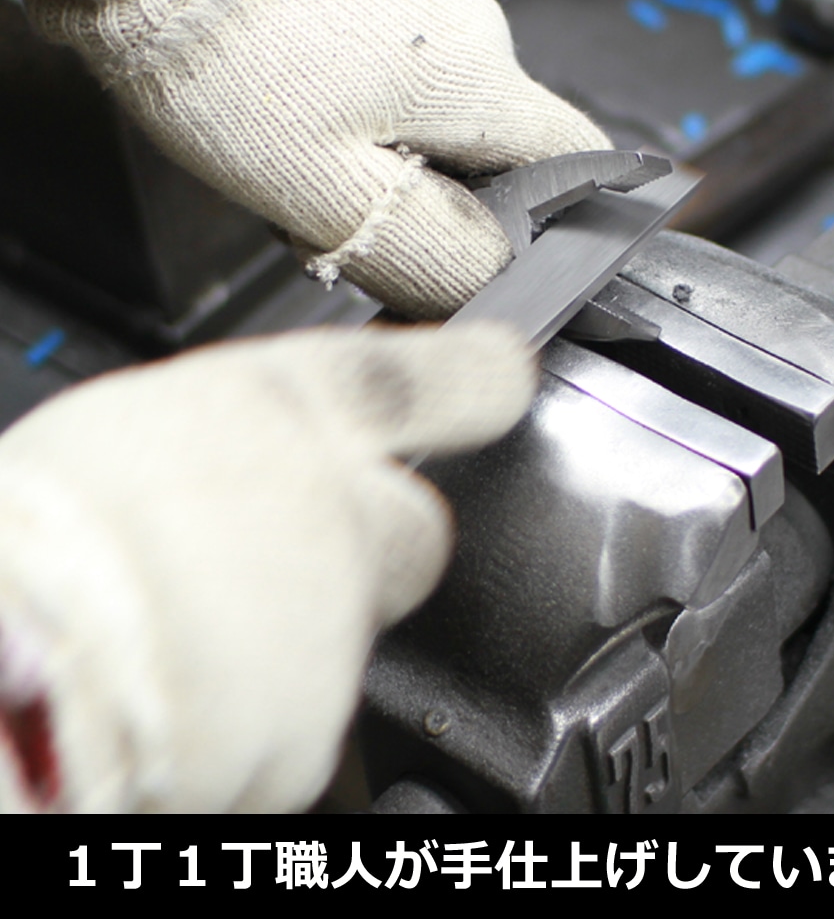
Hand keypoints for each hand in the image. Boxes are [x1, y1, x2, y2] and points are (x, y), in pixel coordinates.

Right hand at [0, 323, 534, 811]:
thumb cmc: (32, 544)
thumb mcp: (132, 439)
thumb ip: (226, 448)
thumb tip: (243, 468)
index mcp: (277, 417)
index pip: (422, 381)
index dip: (475, 377)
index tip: (506, 375)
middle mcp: (333, 517)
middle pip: (414, 533)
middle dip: (371, 551)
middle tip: (278, 565)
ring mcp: (336, 631)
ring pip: (349, 638)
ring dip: (290, 643)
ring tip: (184, 643)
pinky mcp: (314, 737)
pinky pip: (303, 724)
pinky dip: (256, 724)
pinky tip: (183, 703)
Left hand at [17, 0, 610, 316]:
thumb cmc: (228, 57)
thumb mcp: (332, 194)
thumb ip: (428, 251)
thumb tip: (491, 281)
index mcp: (477, 84)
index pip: (571, 158)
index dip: (559, 214)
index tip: (522, 244)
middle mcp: (466, 23)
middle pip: (486, 138)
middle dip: (438, 190)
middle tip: (355, 211)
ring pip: (428, 96)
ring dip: (385, 141)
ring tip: (301, 148)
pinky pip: (381, 50)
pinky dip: (350, 89)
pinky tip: (286, 93)